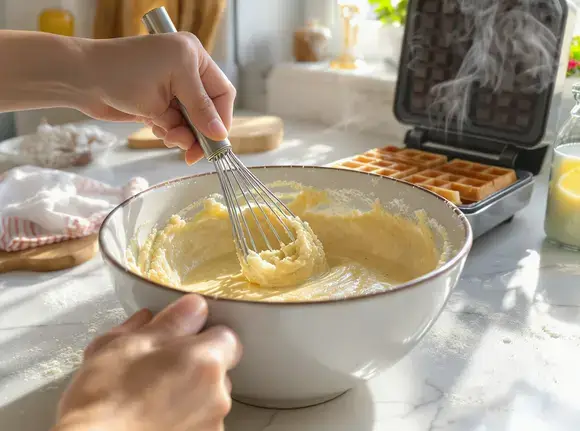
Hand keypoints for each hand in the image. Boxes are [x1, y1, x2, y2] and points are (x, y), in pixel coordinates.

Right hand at [53, 294, 241, 430]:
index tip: (179, 340)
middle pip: (218, 369)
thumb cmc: (103, 400)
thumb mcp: (127, 344)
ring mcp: (211, 424)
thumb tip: (190, 309)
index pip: (227, 336)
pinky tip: (153, 421)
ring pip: (207, 398)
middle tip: (158, 369)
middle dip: (194, 365)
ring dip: (188, 394)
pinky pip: (199, 423)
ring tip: (150, 400)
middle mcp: (218, 394)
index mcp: (205, 360)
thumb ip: (170, 321)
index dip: (202, 336)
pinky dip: (183, 420)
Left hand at [79, 33, 235, 163]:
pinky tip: (156, 129)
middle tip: (193, 153)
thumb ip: (199, 112)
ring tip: (167, 136)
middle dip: (200, 132)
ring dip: (182, 134)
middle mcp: (186, 72)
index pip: (222, 93)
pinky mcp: (157, 104)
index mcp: (194, 58)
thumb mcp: (170, 89)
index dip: (222, 118)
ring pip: (191, 122)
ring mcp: (171, 90)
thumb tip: (220, 135)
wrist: (81, 78)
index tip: (216, 141)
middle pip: (208, 111)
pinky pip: (175, 125)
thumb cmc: (124, 72)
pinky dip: (169, 132)